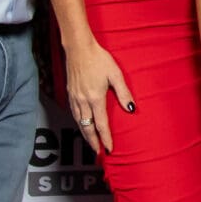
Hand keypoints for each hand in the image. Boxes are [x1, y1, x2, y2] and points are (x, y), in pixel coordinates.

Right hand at [64, 38, 135, 154]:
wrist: (78, 48)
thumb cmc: (99, 59)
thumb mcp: (115, 74)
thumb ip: (123, 93)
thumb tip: (131, 108)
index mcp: (95, 98)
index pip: (101, 124)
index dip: (105, 138)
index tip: (109, 149)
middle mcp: (83, 101)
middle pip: (87, 128)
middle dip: (93, 142)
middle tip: (98, 153)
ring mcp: (74, 97)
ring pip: (79, 122)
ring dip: (85, 134)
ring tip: (91, 142)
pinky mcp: (70, 93)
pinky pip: (74, 113)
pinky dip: (79, 123)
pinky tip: (82, 124)